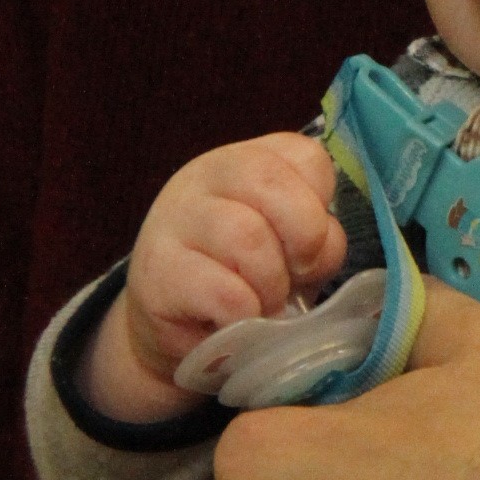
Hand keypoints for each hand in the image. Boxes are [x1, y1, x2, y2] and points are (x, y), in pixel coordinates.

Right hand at [90, 135, 345, 421]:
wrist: (177, 321)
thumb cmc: (245, 275)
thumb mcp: (291, 248)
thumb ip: (317, 239)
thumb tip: (321, 253)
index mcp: (250, 161)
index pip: (307, 157)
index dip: (322, 208)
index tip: (312, 247)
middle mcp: (207, 175)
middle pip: (270, 182)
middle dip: (304, 238)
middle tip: (297, 275)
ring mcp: (176, 219)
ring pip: (246, 237)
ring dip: (272, 284)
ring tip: (265, 304)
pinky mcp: (158, 271)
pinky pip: (223, 292)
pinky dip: (245, 314)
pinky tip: (237, 321)